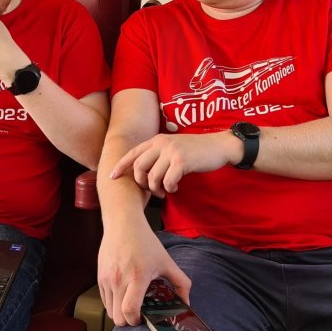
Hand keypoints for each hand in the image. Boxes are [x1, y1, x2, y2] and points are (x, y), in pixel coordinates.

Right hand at [98, 218, 190, 325]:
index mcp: (137, 277)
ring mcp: (106, 278)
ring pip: (110, 311)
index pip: (130, 310)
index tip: (144, 317)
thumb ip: (181, 283)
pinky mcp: (99, 276)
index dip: (136, 320)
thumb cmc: (145, 241)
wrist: (122, 224)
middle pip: (118, 317)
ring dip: (120, 312)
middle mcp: (119, 279)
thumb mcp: (167, 261)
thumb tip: (187, 302)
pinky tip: (123, 293)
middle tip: (138, 312)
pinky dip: (113, 302)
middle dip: (128, 320)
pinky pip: (104, 300)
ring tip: (131, 301)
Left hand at [110, 132, 237, 197]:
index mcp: (157, 139)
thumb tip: (145, 173)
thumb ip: (159, 155)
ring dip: (157, 189)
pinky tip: (176, 187)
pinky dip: (170, 188)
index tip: (112, 177)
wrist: (219, 146)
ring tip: (165, 190)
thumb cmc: (196, 151)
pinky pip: (168, 181)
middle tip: (152, 190)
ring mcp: (171, 151)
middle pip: (139, 167)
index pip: (133, 153)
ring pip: (153, 176)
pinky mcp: (182, 161)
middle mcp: (162, 143)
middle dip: (142, 182)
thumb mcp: (173, 147)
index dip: (121, 166)